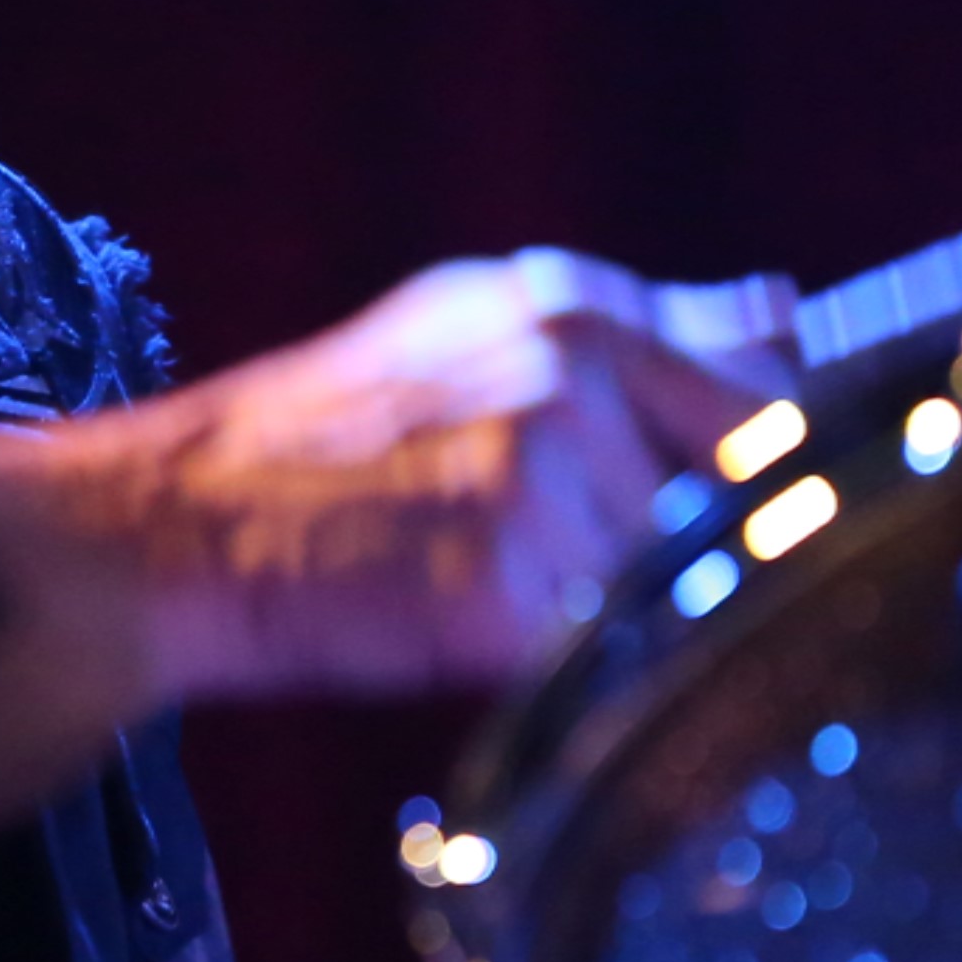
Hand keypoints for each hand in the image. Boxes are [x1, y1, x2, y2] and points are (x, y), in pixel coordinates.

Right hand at [0, 247, 797, 700]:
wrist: (173, 525)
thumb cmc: (325, 445)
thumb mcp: (478, 334)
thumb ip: (644, 335)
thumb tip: (788, 315)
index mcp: (569, 304)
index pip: (771, 379)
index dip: (764, 452)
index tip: (731, 493)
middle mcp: (568, 370)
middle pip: (746, 487)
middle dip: (696, 534)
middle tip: (584, 548)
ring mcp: (539, 473)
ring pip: (670, 583)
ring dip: (610, 607)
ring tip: (485, 575)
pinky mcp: (504, 579)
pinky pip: (594, 650)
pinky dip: (547, 657)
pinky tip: (460, 619)